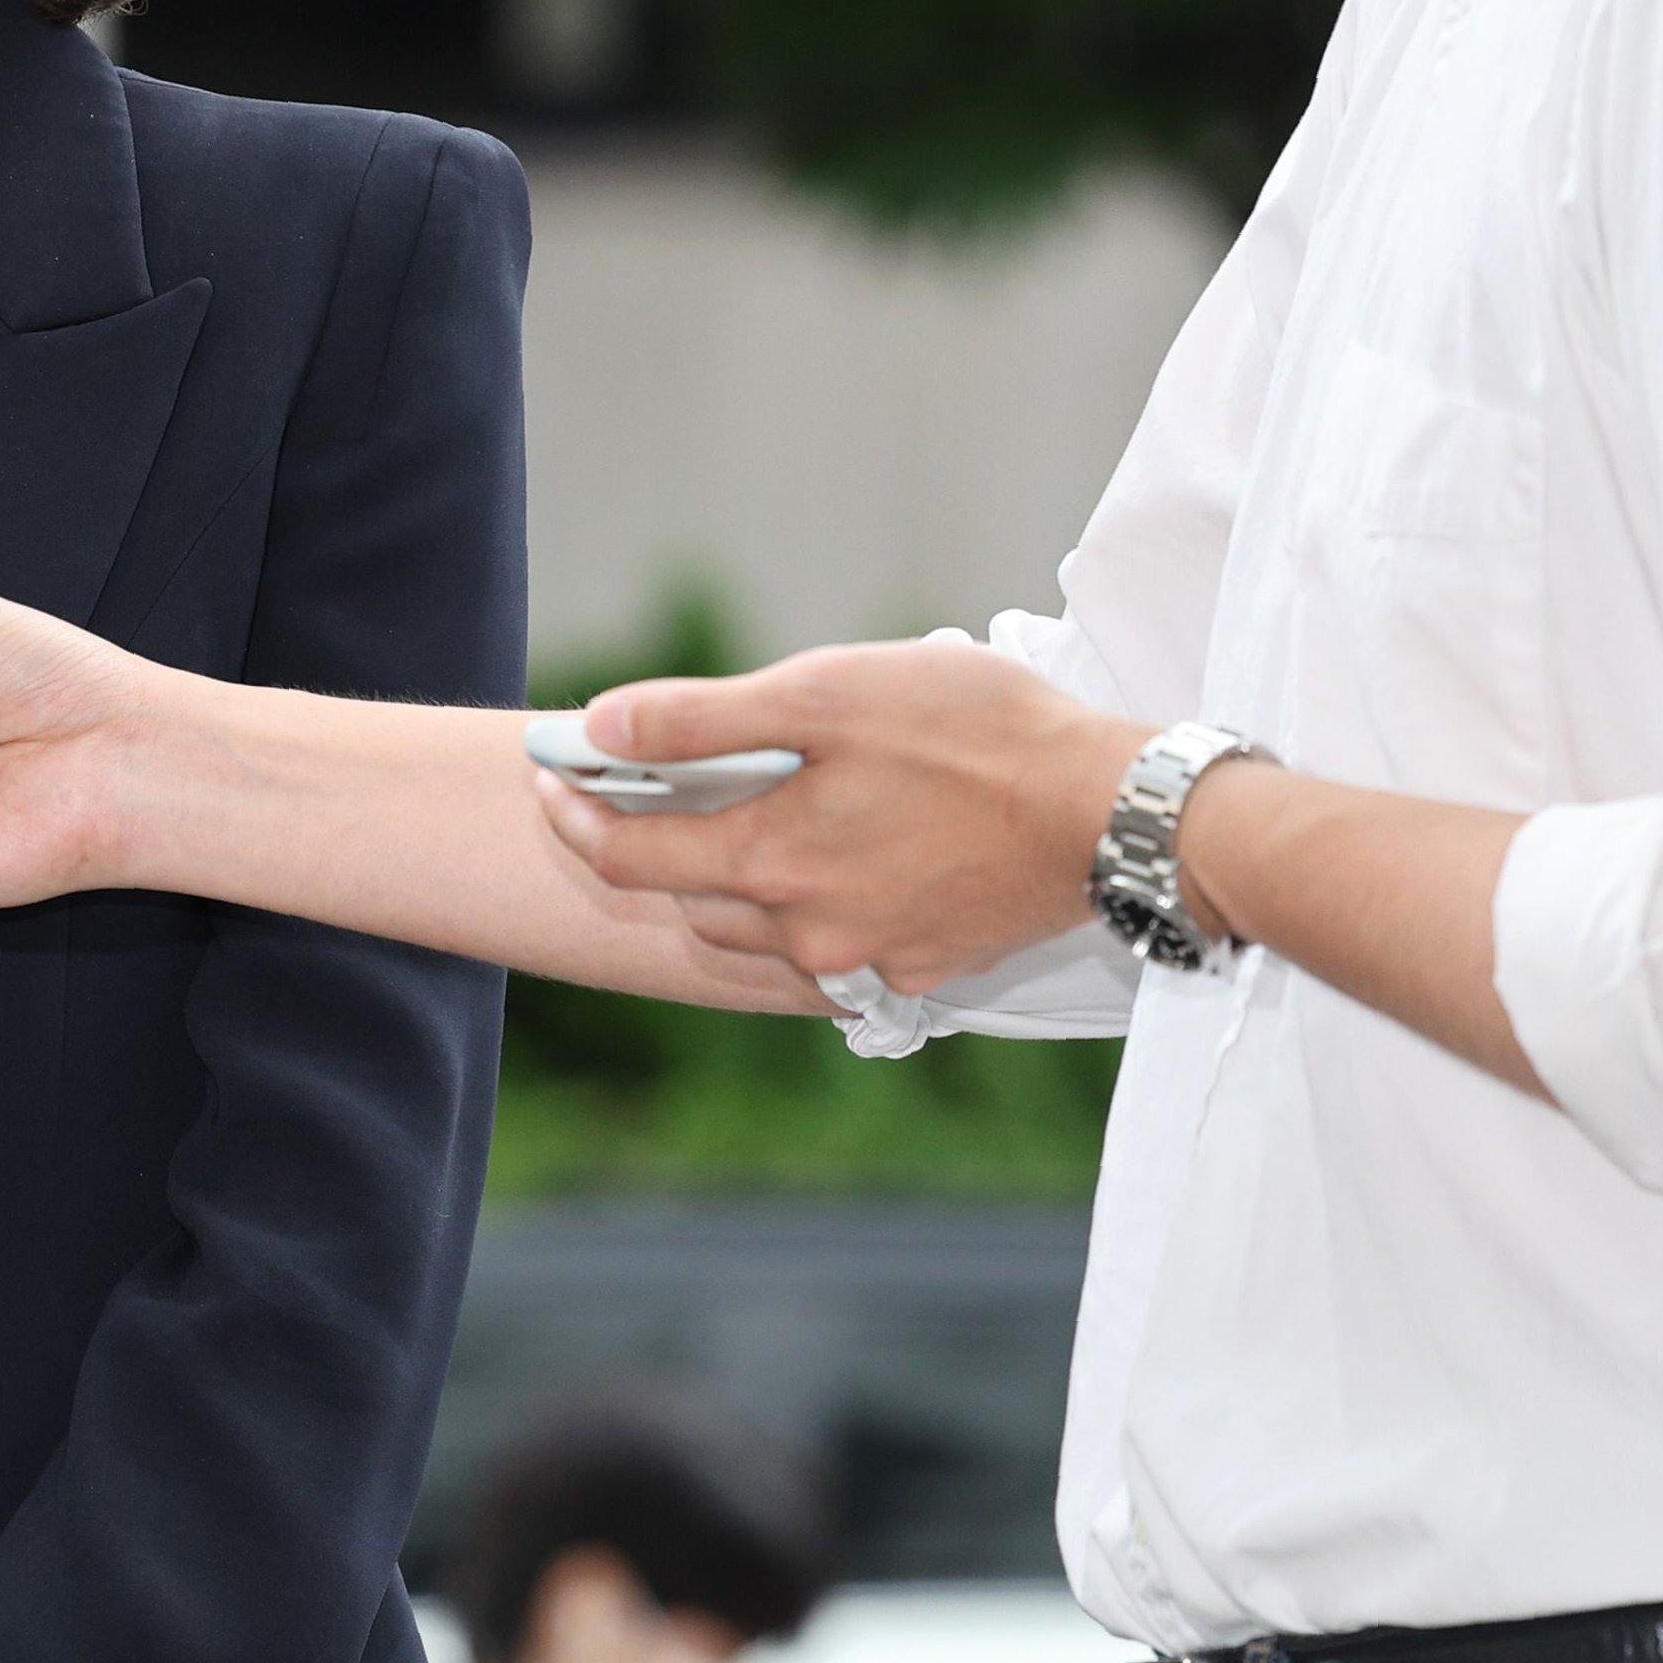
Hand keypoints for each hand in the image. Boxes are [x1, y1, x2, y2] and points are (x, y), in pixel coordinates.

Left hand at [546, 639, 1136, 990]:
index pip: (628, 857)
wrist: (1112, 813)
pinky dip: (814, 905)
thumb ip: (698, 719)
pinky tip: (845, 853)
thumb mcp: (825, 694)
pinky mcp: (922, 968)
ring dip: (737, 879)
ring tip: (761, 808)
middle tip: (662, 779)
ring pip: (759, 930)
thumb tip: (596, 729)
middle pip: (692, 897)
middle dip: (660, 844)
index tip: (550, 774)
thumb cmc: (974, 734)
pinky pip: (834, 946)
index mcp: (771, 864)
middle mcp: (807, 933)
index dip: (574, 814)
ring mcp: (867, 959)